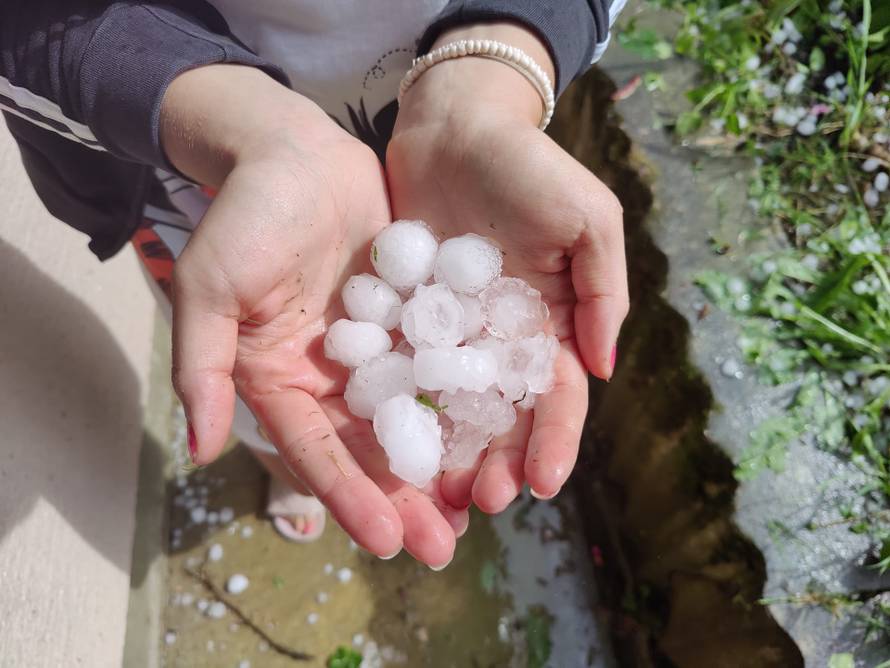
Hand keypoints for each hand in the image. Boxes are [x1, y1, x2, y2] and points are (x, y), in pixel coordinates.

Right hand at [162, 65, 465, 567]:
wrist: (293, 153)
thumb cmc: (243, 216)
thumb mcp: (211, 287)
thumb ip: (204, 366)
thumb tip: (200, 450)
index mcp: (280, 381)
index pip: (317, 453)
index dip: (351, 498)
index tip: (389, 542)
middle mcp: (330, 376)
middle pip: (371, 450)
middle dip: (406, 499)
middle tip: (446, 548)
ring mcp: (374, 348)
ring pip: (413, 417)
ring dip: (443, 462)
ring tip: (480, 505)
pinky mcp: (410, 315)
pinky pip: (440, 363)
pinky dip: (465, 398)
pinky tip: (500, 429)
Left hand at [387, 25, 628, 511]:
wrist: (454, 127)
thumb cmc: (529, 167)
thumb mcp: (588, 218)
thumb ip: (602, 291)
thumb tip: (604, 369)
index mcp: (548, 326)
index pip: (556, 397)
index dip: (553, 441)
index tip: (540, 484)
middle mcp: (498, 340)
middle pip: (500, 416)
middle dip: (495, 461)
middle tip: (479, 501)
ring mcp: (448, 332)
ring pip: (448, 407)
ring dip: (445, 452)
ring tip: (433, 493)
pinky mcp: (403, 317)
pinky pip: (399, 368)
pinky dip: (395, 407)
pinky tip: (382, 442)